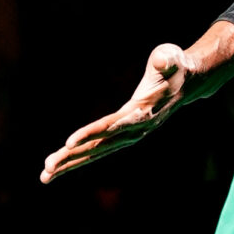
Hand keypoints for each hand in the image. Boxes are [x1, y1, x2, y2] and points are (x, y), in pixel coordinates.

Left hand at [40, 42, 197, 183]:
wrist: (188, 83)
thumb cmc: (175, 67)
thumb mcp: (172, 58)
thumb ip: (166, 59)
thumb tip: (162, 59)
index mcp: (141, 113)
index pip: (111, 126)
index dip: (90, 134)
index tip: (68, 143)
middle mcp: (134, 130)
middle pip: (98, 146)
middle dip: (71, 157)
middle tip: (47, 168)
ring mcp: (128, 135)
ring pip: (95, 152)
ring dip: (70, 163)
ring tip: (45, 175)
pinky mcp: (123, 135)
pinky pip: (98, 149)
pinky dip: (79, 157)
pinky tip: (62, 164)